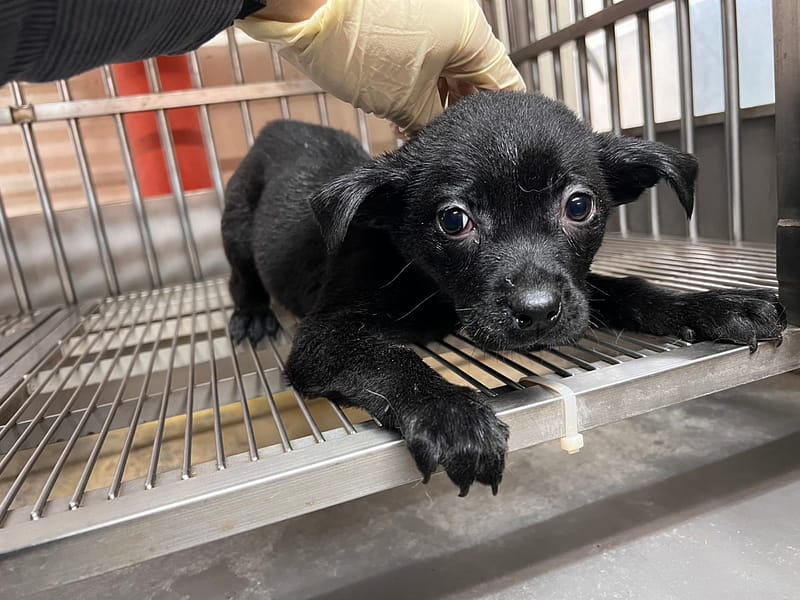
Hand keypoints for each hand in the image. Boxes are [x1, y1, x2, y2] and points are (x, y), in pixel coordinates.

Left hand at [237, 0, 525, 131]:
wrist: (302, 4)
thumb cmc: (357, 46)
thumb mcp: (403, 100)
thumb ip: (432, 125)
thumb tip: (439, 142)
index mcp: (472, 35)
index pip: (504, 85)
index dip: (496, 123)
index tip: (484, 151)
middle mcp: (458, 20)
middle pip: (473, 77)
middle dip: (457, 116)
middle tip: (439, 149)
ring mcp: (429, 16)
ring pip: (445, 68)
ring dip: (433, 103)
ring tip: (414, 135)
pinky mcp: (401, 19)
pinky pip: (422, 56)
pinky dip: (416, 84)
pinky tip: (400, 113)